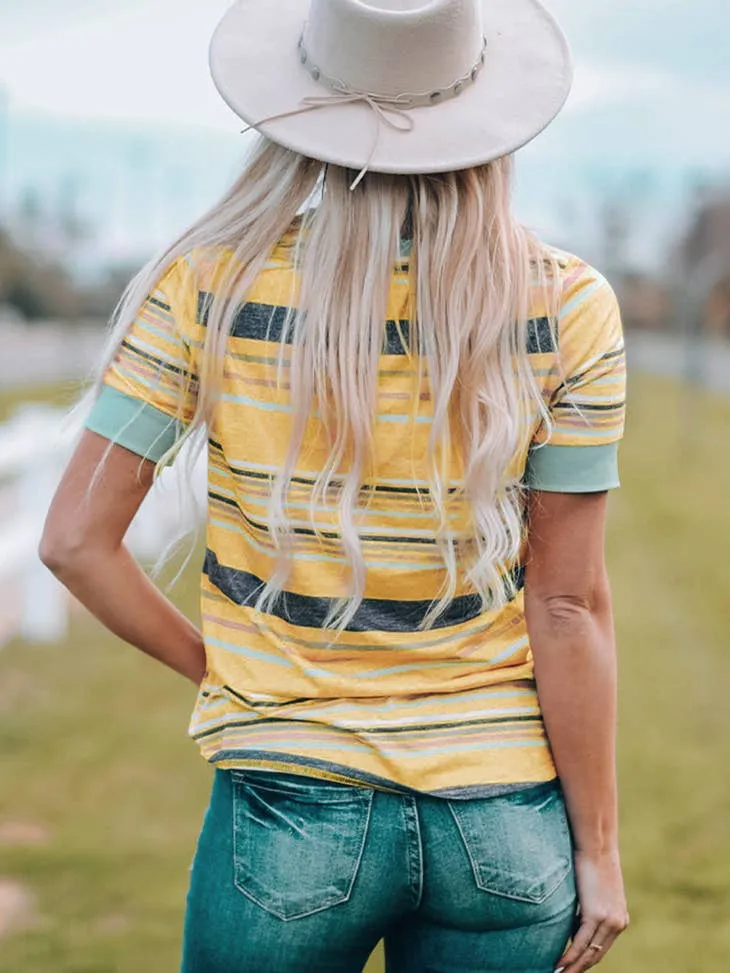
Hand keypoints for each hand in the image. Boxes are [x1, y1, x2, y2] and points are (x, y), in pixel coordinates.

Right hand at [555, 849, 629, 972]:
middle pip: (597, 955)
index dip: (587, 961)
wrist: (597, 846)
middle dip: (579, 968)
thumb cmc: (592, 862)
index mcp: (620, 919)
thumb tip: (574, 925)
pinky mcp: (595, 915)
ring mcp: (608, 921)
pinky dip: (570, 956)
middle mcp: (617, 924)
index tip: (573, 969)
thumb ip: (589, 909)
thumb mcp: (596, 890)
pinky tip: (560, 965)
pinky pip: (581, 943)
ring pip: (589, 953)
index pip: (602, 948)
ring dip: (573, 967)